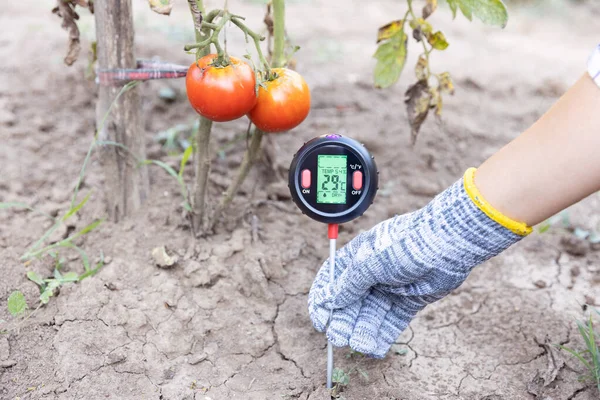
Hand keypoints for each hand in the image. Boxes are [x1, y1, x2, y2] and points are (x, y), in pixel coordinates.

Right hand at [308, 176, 523, 356]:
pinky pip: (391, 323)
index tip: (320, 321)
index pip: (333, 281)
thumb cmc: (405, 245)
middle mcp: (372, 274)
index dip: (323, 301)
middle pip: (351, 303)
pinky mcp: (409, 301)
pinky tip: (375, 349)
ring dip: (362, 332)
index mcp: (358, 257)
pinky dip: (382, 336)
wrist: (446, 245)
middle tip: (338, 338)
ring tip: (359, 346)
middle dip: (343, 321)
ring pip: (371, 316)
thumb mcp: (369, 263)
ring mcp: (390, 288)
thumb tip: (329, 300)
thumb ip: (349, 284)